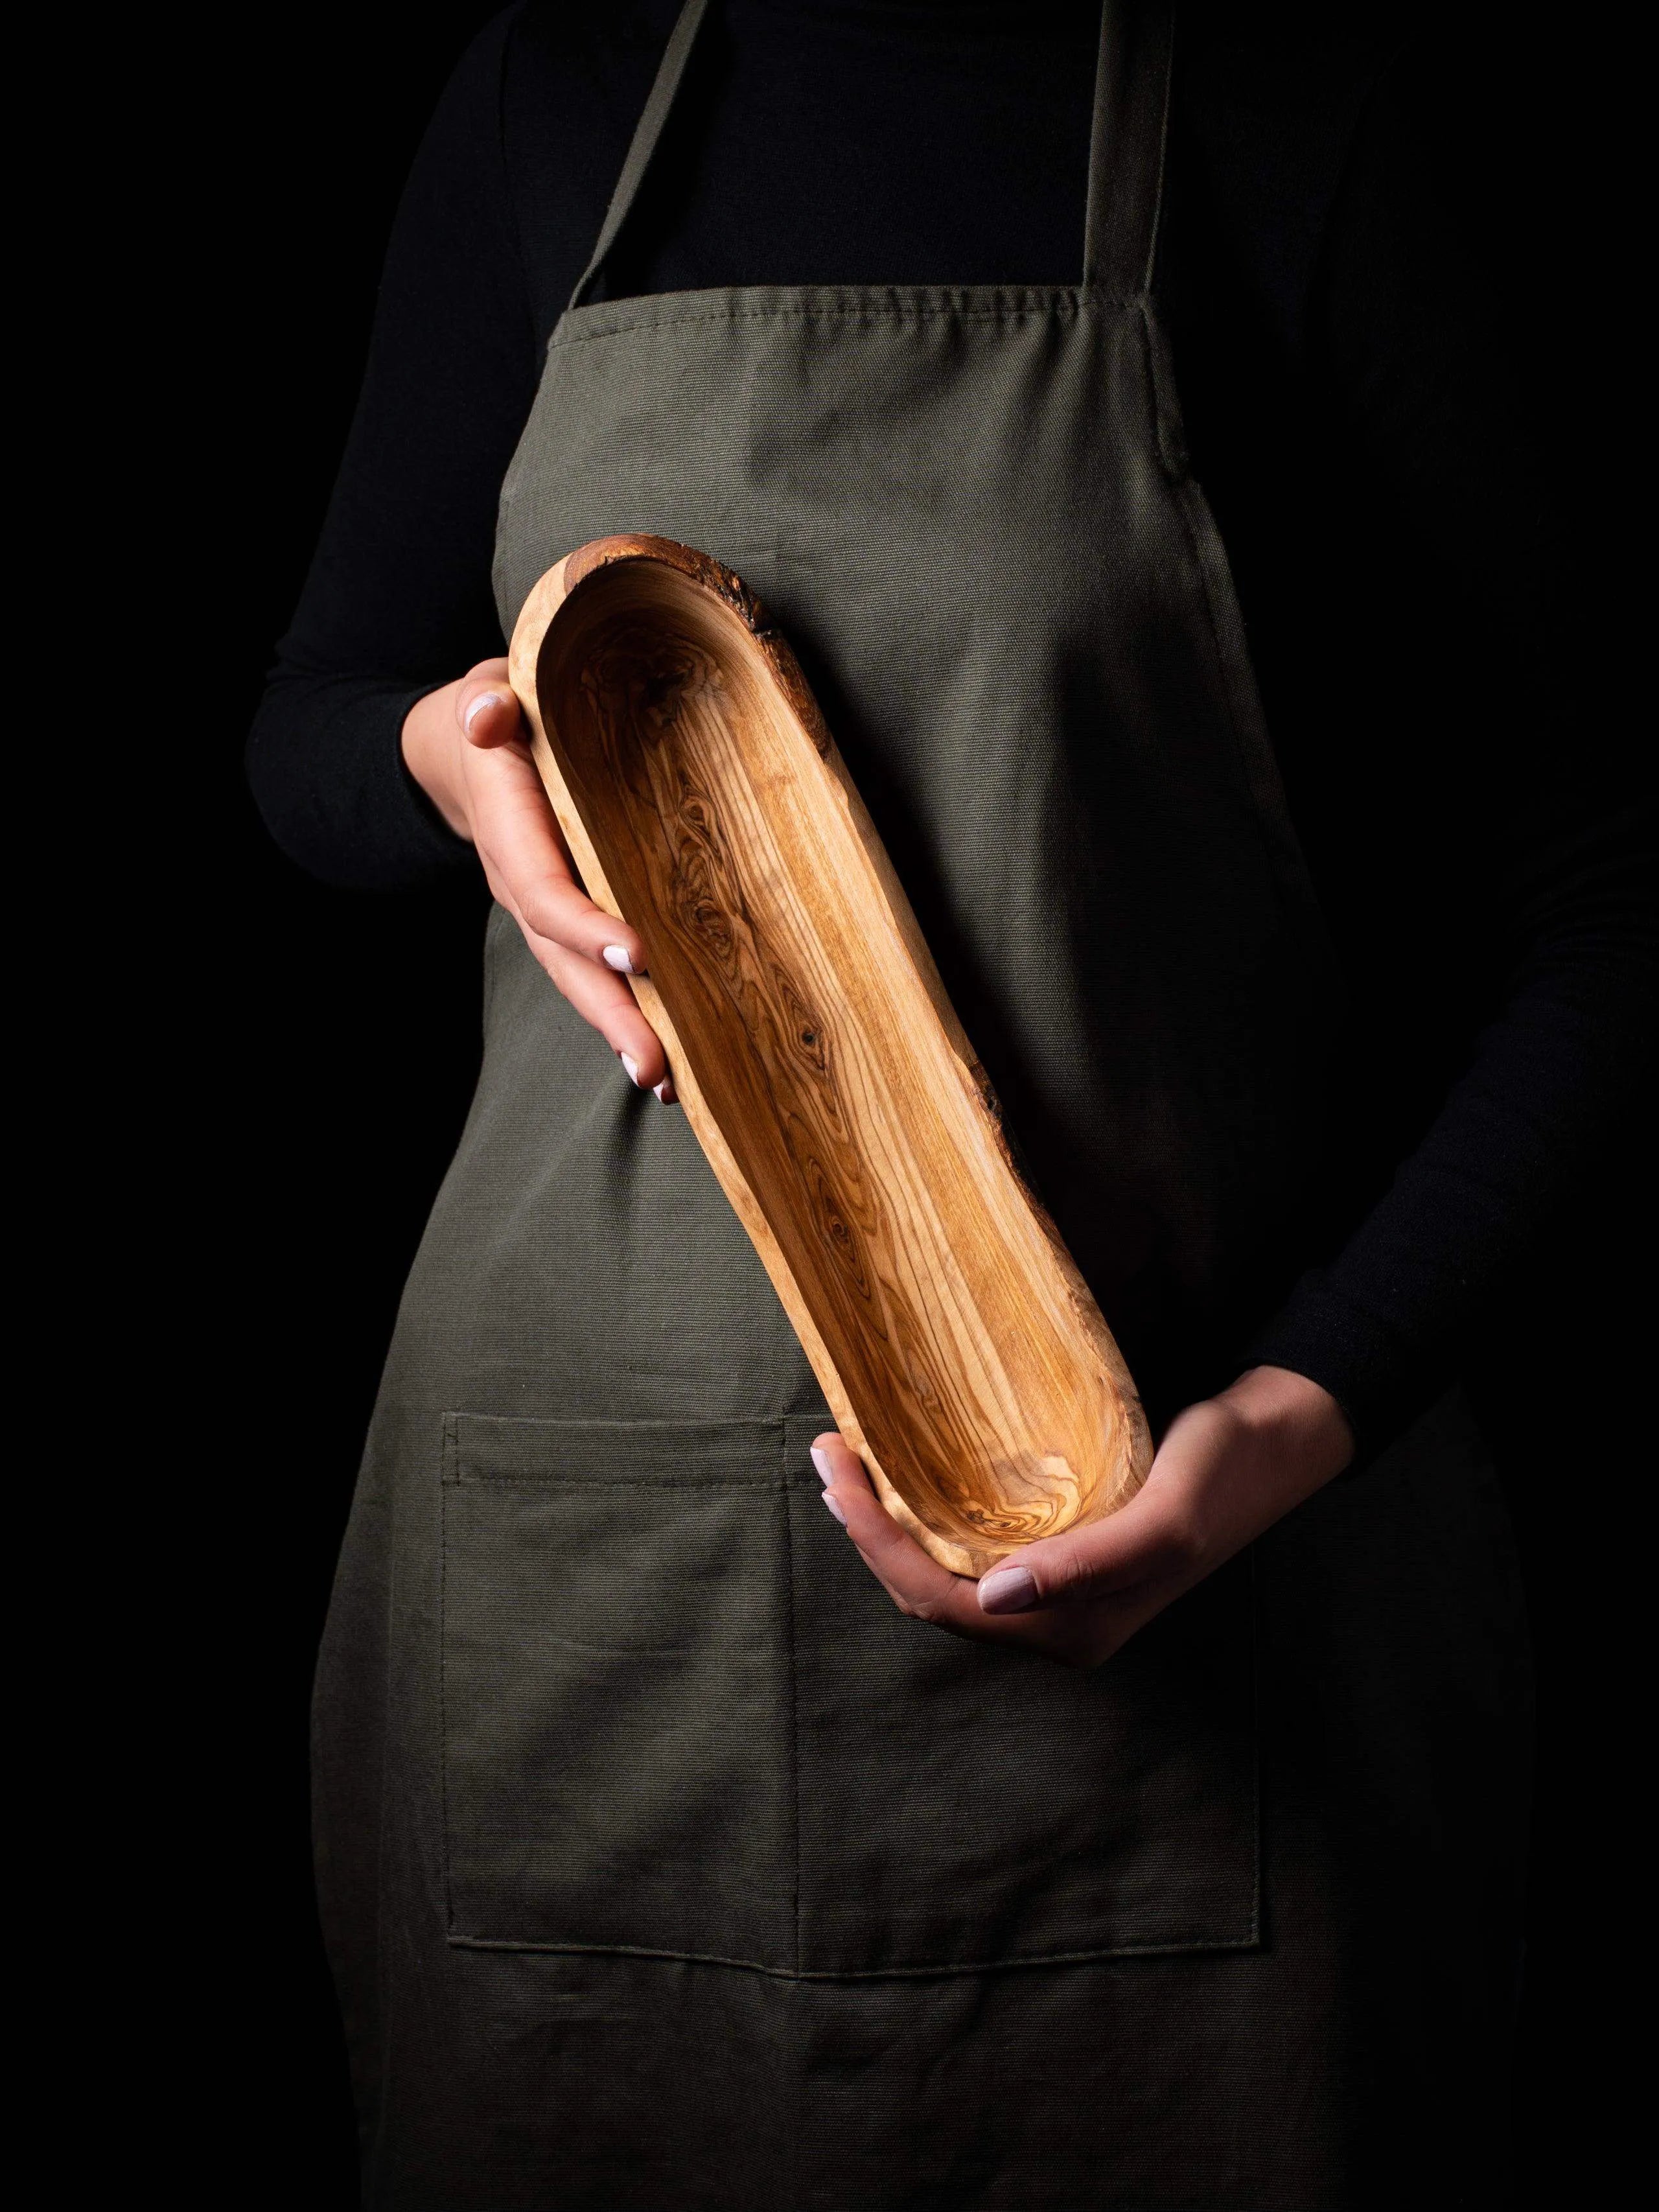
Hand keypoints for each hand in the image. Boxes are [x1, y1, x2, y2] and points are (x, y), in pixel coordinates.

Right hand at [402, 660, 674, 1099]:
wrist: (462, 755)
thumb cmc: (494, 718)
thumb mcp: (484, 694)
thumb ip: (488, 703)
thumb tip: (490, 716)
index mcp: (511, 833)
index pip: (546, 891)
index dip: (585, 926)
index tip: (637, 952)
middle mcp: (525, 886)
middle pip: (566, 963)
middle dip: (610, 1013)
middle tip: (654, 1064)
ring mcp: (545, 912)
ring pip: (581, 981)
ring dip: (621, 1031)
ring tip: (665, 1081)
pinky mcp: (569, 923)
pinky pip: (596, 974)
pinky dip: (630, 1015)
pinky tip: (670, 1060)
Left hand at [812, 1365, 1352, 1666]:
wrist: (1275, 1441)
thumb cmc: (1225, 1473)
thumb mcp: (1166, 1518)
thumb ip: (1087, 1563)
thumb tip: (993, 1598)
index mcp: (1074, 1629)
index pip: (944, 1602)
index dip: (880, 1544)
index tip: (841, 1475)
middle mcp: (1056, 1622)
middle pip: (931, 1591)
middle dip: (869, 1531)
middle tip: (829, 1454)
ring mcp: (1057, 1590)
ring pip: (945, 1572)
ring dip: (889, 1523)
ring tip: (847, 1462)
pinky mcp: (1060, 1552)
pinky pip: (972, 1548)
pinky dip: (927, 1513)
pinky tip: (904, 1474)